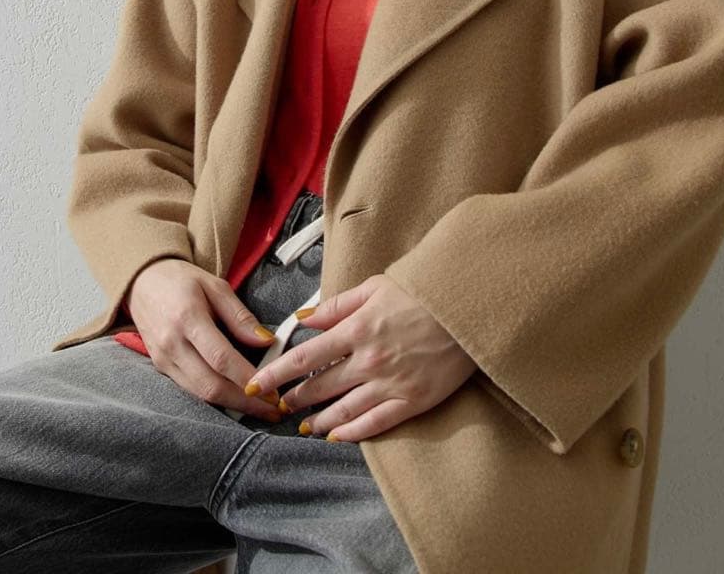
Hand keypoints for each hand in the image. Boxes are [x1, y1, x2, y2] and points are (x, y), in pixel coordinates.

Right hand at [124, 258, 284, 421]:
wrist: (141, 283)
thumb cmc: (182, 280)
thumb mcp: (216, 286)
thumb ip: (240, 316)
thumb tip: (267, 342)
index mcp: (188, 318)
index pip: (221, 358)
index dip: (248, 378)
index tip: (274, 390)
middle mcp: (172, 345)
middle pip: (210, 385)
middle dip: (244, 402)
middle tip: (274, 409)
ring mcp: (163, 360)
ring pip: (200, 394)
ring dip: (232, 406)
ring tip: (261, 409)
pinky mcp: (160, 368)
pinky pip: (190, 390)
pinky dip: (215, 399)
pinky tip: (235, 400)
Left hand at [243, 273, 478, 441]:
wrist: (466, 307)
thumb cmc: (420, 291)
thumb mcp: (375, 287)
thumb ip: (337, 306)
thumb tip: (303, 319)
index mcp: (357, 330)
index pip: (305, 357)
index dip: (277, 372)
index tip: (257, 382)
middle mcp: (369, 361)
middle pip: (321, 387)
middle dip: (295, 398)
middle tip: (278, 405)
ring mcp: (391, 383)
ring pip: (344, 410)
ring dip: (319, 419)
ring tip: (303, 425)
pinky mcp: (413, 400)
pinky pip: (376, 423)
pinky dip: (353, 432)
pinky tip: (337, 436)